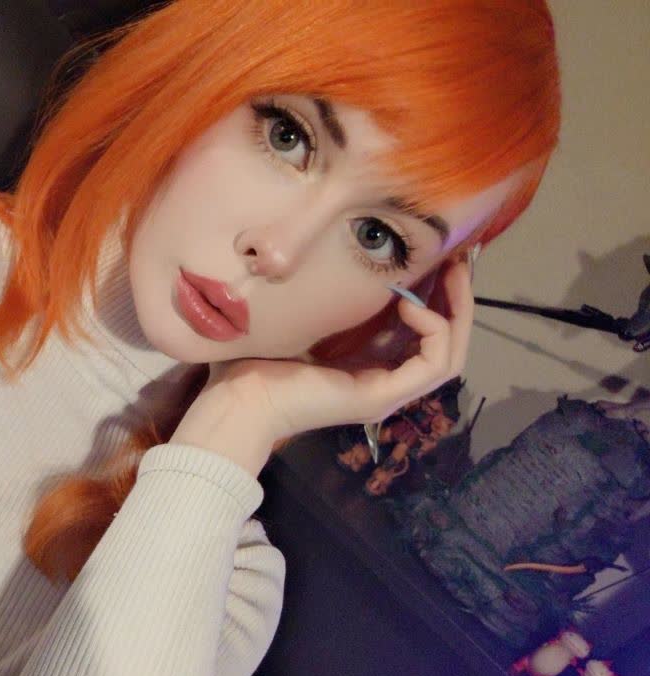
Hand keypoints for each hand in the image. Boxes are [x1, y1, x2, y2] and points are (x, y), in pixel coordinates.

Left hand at [172, 255, 472, 464]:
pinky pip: (435, 364)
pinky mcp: (381, 397)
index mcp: (367, 365)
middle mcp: (384, 381)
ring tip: (451, 275)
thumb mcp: (304, 317)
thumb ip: (329, 295)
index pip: (423, 334)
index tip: (439, 259)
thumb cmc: (257, 361)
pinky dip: (434, 331)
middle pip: (446, 343)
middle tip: (460, 261)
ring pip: (449, 355)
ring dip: (457, 312)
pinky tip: (411, 305)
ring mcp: (386, 393)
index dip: (439, 297)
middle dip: (458, 299)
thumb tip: (334, 253)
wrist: (239, 398)